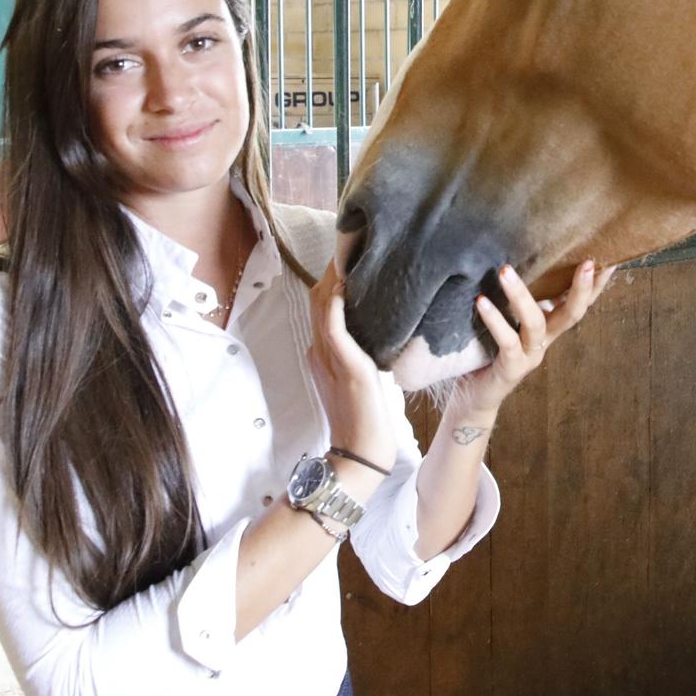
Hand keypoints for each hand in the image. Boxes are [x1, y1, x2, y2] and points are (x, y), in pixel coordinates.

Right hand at [307, 263, 398, 484]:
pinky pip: (333, 325)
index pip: (322, 306)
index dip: (332, 279)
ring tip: (349, 252)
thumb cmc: (367, 419)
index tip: (349, 257)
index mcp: (321, 353)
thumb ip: (361, 354)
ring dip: (333, 277)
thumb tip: (377, 333)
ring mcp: (327, 357)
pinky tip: (347, 282)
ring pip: (322, 305)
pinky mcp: (345, 364)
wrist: (361, 452)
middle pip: (318, 299)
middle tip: (351, 244)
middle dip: (332, 270)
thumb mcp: (361, 378)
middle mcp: (319, 351)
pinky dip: (336, 302)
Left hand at [457, 260, 616, 415]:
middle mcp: (546, 341)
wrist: (475, 395)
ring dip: (520, 295)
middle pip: (572, 314)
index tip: (610, 259)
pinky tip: (482, 301)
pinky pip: (507, 341)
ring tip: (505, 270)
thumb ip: (517, 298)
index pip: (580, 303)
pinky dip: (494, 320)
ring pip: (535, 323)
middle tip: (588, 262)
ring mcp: (531, 356)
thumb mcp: (507, 319)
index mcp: (550, 327)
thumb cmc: (488, 350)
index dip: (597, 285)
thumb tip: (512, 256)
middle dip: (582, 289)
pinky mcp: (511, 368)